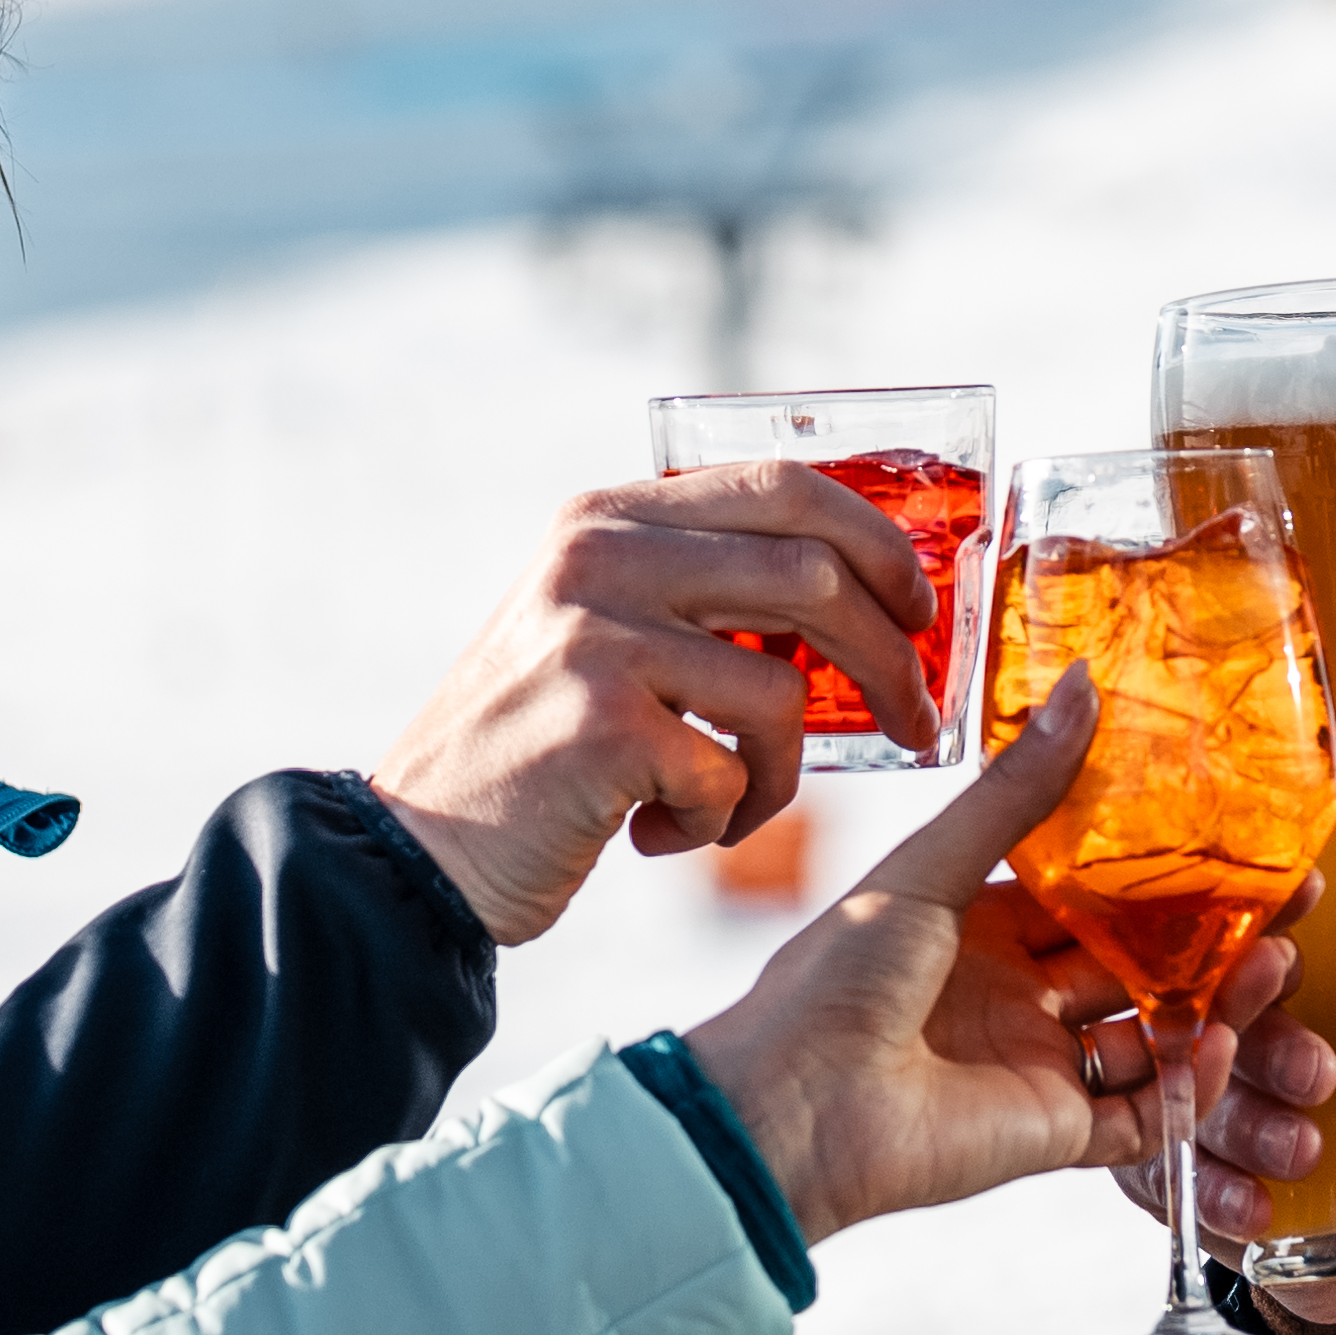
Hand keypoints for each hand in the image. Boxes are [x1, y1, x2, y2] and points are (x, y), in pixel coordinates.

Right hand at [365, 466, 960, 938]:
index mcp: (607, 518)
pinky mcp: (602, 724)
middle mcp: (599, 557)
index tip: (917, 608)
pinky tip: (657, 836)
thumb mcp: (597, 632)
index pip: (781, 483)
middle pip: (812, 570)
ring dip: (785, 770)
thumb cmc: (533, 755)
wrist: (418, 851)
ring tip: (735, 808)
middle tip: (913, 720)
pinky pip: (731, 772)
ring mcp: (597, 635)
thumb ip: (693, 592)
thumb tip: (854, 595)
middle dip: (889, 655)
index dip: (875, 541)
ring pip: (782, 688)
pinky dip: (721, 822)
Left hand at [679, 678, 1244, 1242]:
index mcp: (976, 925)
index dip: (1160, 867)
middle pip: (1136, 960)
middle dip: (1209, 936)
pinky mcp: (1055, 1134)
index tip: (1233, 837)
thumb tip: (1084, 683)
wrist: (794, 1111)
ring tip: (1277, 963)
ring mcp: (1038, 1064)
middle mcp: (1014, 993)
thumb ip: (1018, 792)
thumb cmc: (834, 983)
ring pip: (1155, 1033)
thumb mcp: (929, 868)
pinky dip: (1189, 1084)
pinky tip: (1221, 1040)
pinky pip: (1145, 1113)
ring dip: (1216, 1004)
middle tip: (1284, 900)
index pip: (1090, 890)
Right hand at [1225, 936, 1335, 1325]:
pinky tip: (1259, 1210)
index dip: (1268, 923)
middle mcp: (1240, 1028)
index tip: (1297, 948)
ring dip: (1249, 1124)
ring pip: (1196, 1098)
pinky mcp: (1188, 1176)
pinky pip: (1180, 1179)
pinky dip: (1219, 1194)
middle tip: (1319, 1073)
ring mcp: (1204, 1102)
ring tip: (1307, 1151)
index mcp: (1301, 975)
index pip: (1264, 925)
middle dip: (1263, 1039)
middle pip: (1218, 1013)